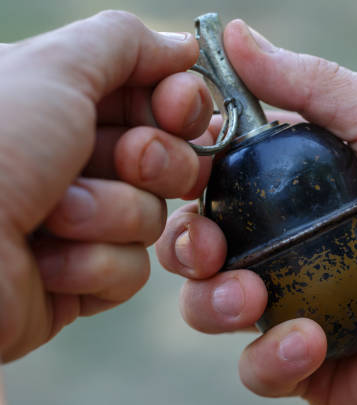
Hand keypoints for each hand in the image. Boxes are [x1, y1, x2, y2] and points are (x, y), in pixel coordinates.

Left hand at [0, 11, 211, 361]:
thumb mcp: (53, 68)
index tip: (178, 110)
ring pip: (153, 215)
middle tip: (128, 161)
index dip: (181, 105)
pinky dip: (94, 264)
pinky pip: (132, 269)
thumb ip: (124, 44)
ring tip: (53, 217)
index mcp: (63, 109)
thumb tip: (182, 47)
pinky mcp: (81, 280)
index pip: (155, 101)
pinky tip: (46, 263)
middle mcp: (74, 163)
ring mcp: (81, 224)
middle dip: (157, 160)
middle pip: (170, 160)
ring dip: (110, 213)